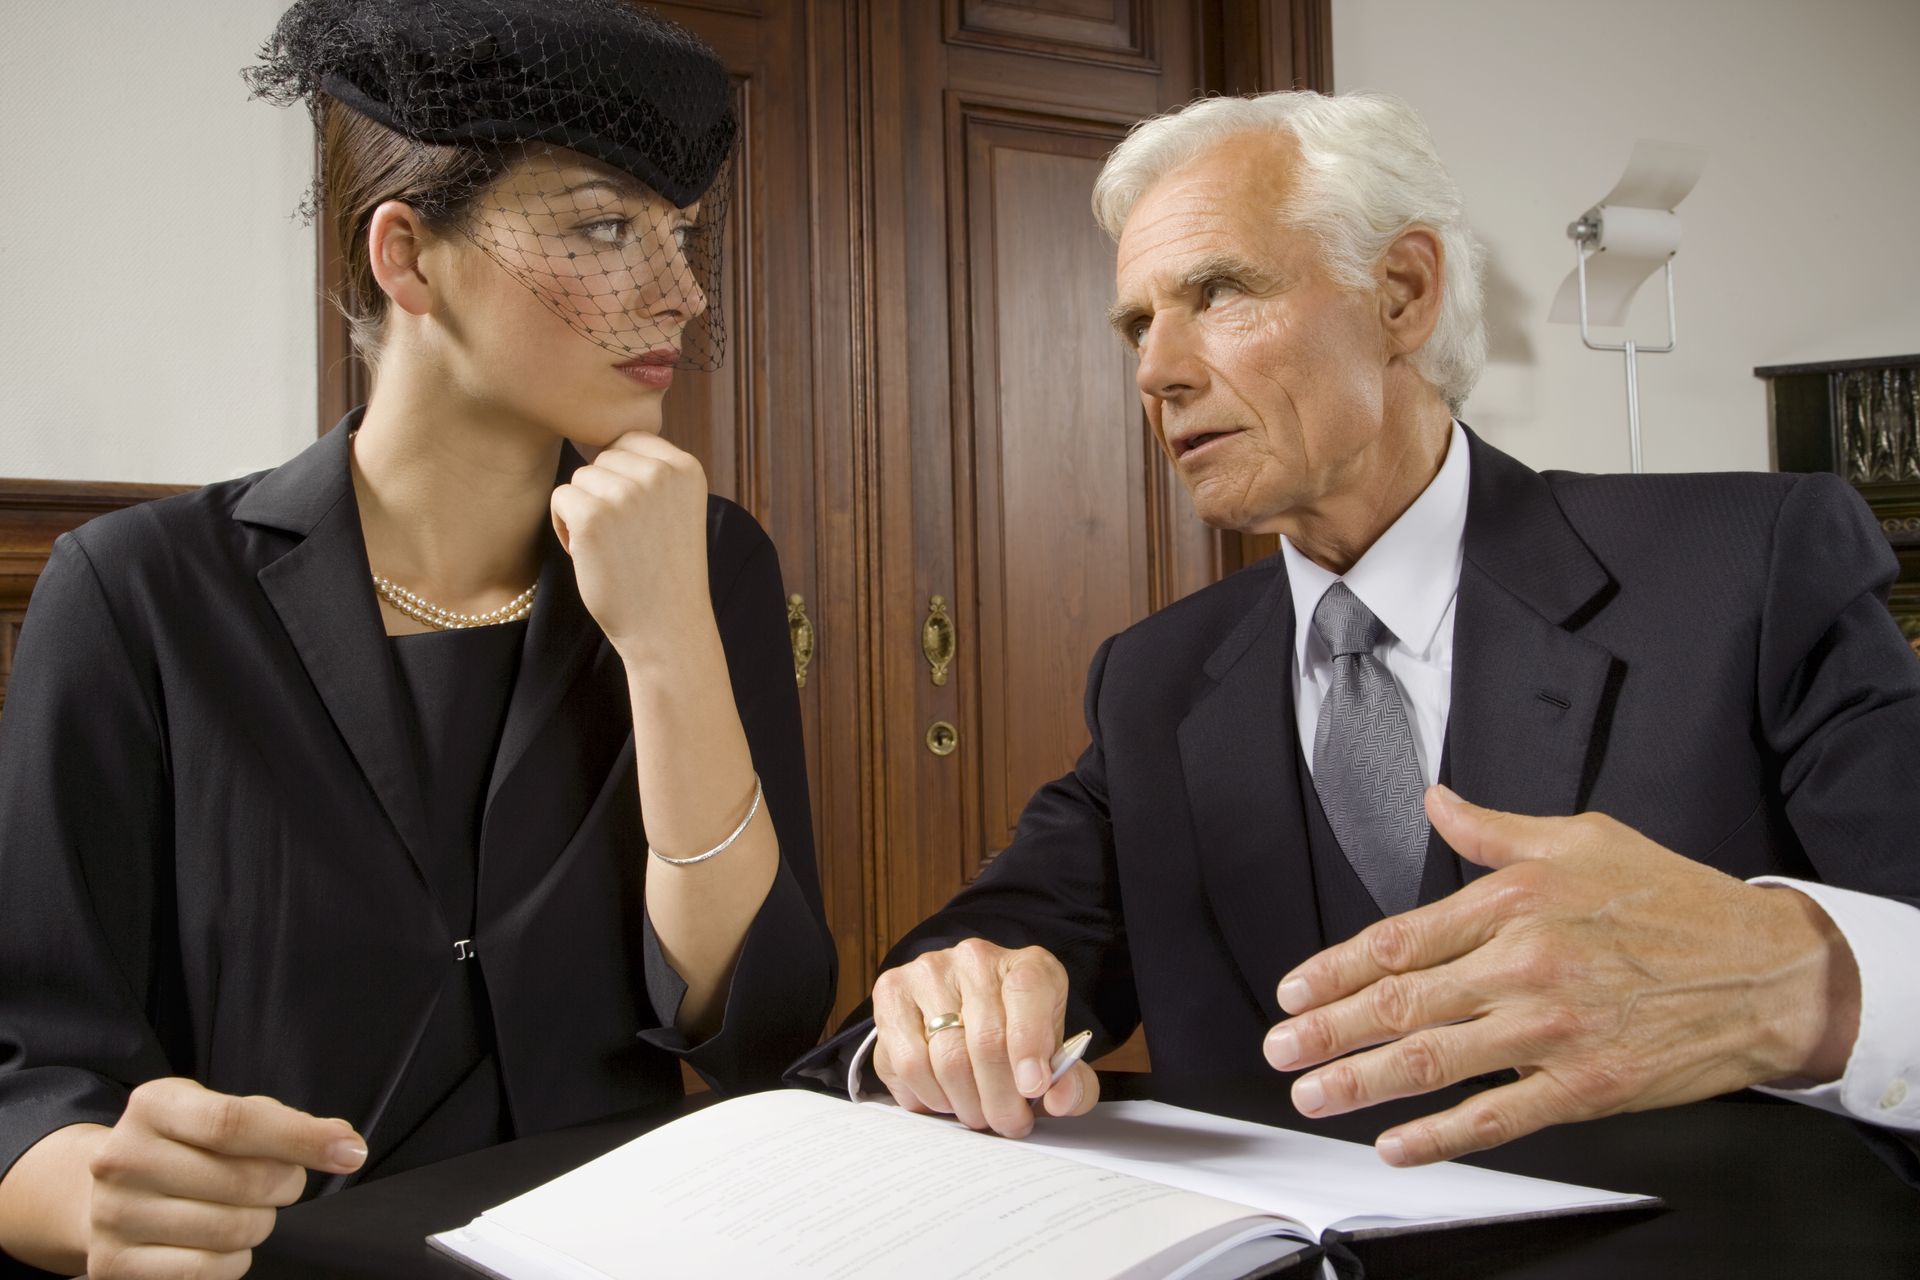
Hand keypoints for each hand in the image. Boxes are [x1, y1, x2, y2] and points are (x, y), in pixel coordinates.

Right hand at [86, 1077, 365, 1277]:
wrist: (103, 1194)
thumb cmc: (184, 1148)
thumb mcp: (218, 1113)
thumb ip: (279, 1122)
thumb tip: (344, 1144)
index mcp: (154, 1105)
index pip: (237, 1122)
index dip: (302, 1138)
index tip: (350, 1151)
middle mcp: (123, 1158)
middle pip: (245, 1181)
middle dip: (285, 1185)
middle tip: (281, 1182)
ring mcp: (113, 1215)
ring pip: (233, 1231)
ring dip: (260, 1223)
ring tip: (245, 1210)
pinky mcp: (112, 1266)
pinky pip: (207, 1271)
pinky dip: (233, 1260)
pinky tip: (220, 1242)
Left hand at [550, 432, 714, 667]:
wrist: (666, 627)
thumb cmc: (665, 569)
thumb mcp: (676, 508)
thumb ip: (653, 472)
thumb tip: (606, 437)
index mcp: (686, 467)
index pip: (631, 441)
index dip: (625, 478)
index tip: (642, 519)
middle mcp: (659, 474)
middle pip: (603, 458)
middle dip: (605, 493)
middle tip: (626, 538)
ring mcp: (626, 494)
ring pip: (580, 478)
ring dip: (585, 510)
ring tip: (611, 547)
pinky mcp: (592, 516)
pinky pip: (560, 497)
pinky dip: (565, 526)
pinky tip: (590, 554)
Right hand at [871, 939, 1098, 1137]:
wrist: (965, 1011)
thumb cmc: (1016, 1037)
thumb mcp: (1054, 1056)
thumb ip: (1071, 1082)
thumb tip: (1060, 1101)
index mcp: (1028, 966)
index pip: (1028, 992)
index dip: (1030, 1046)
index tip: (1034, 1089)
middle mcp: (975, 958)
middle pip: (986, 1040)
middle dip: (999, 1098)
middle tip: (1007, 1123)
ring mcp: (928, 972)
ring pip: (944, 1057)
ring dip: (964, 1103)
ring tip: (978, 1114)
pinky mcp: (892, 993)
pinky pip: (907, 1062)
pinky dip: (929, 1095)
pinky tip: (945, 1099)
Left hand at [1263, 785, 1859, 1165]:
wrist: (1767, 969)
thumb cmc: (1677, 901)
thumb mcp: (1582, 838)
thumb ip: (1495, 830)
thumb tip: (1435, 800)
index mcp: (1514, 903)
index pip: (1400, 939)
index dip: (1335, 969)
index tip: (1293, 989)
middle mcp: (1523, 965)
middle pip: (1401, 1002)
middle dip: (1328, 1029)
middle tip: (1280, 1048)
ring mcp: (1552, 1031)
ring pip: (1434, 1060)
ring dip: (1361, 1081)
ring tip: (1313, 1094)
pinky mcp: (1586, 1086)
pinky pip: (1498, 1116)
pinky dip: (1440, 1135)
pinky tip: (1397, 1142)